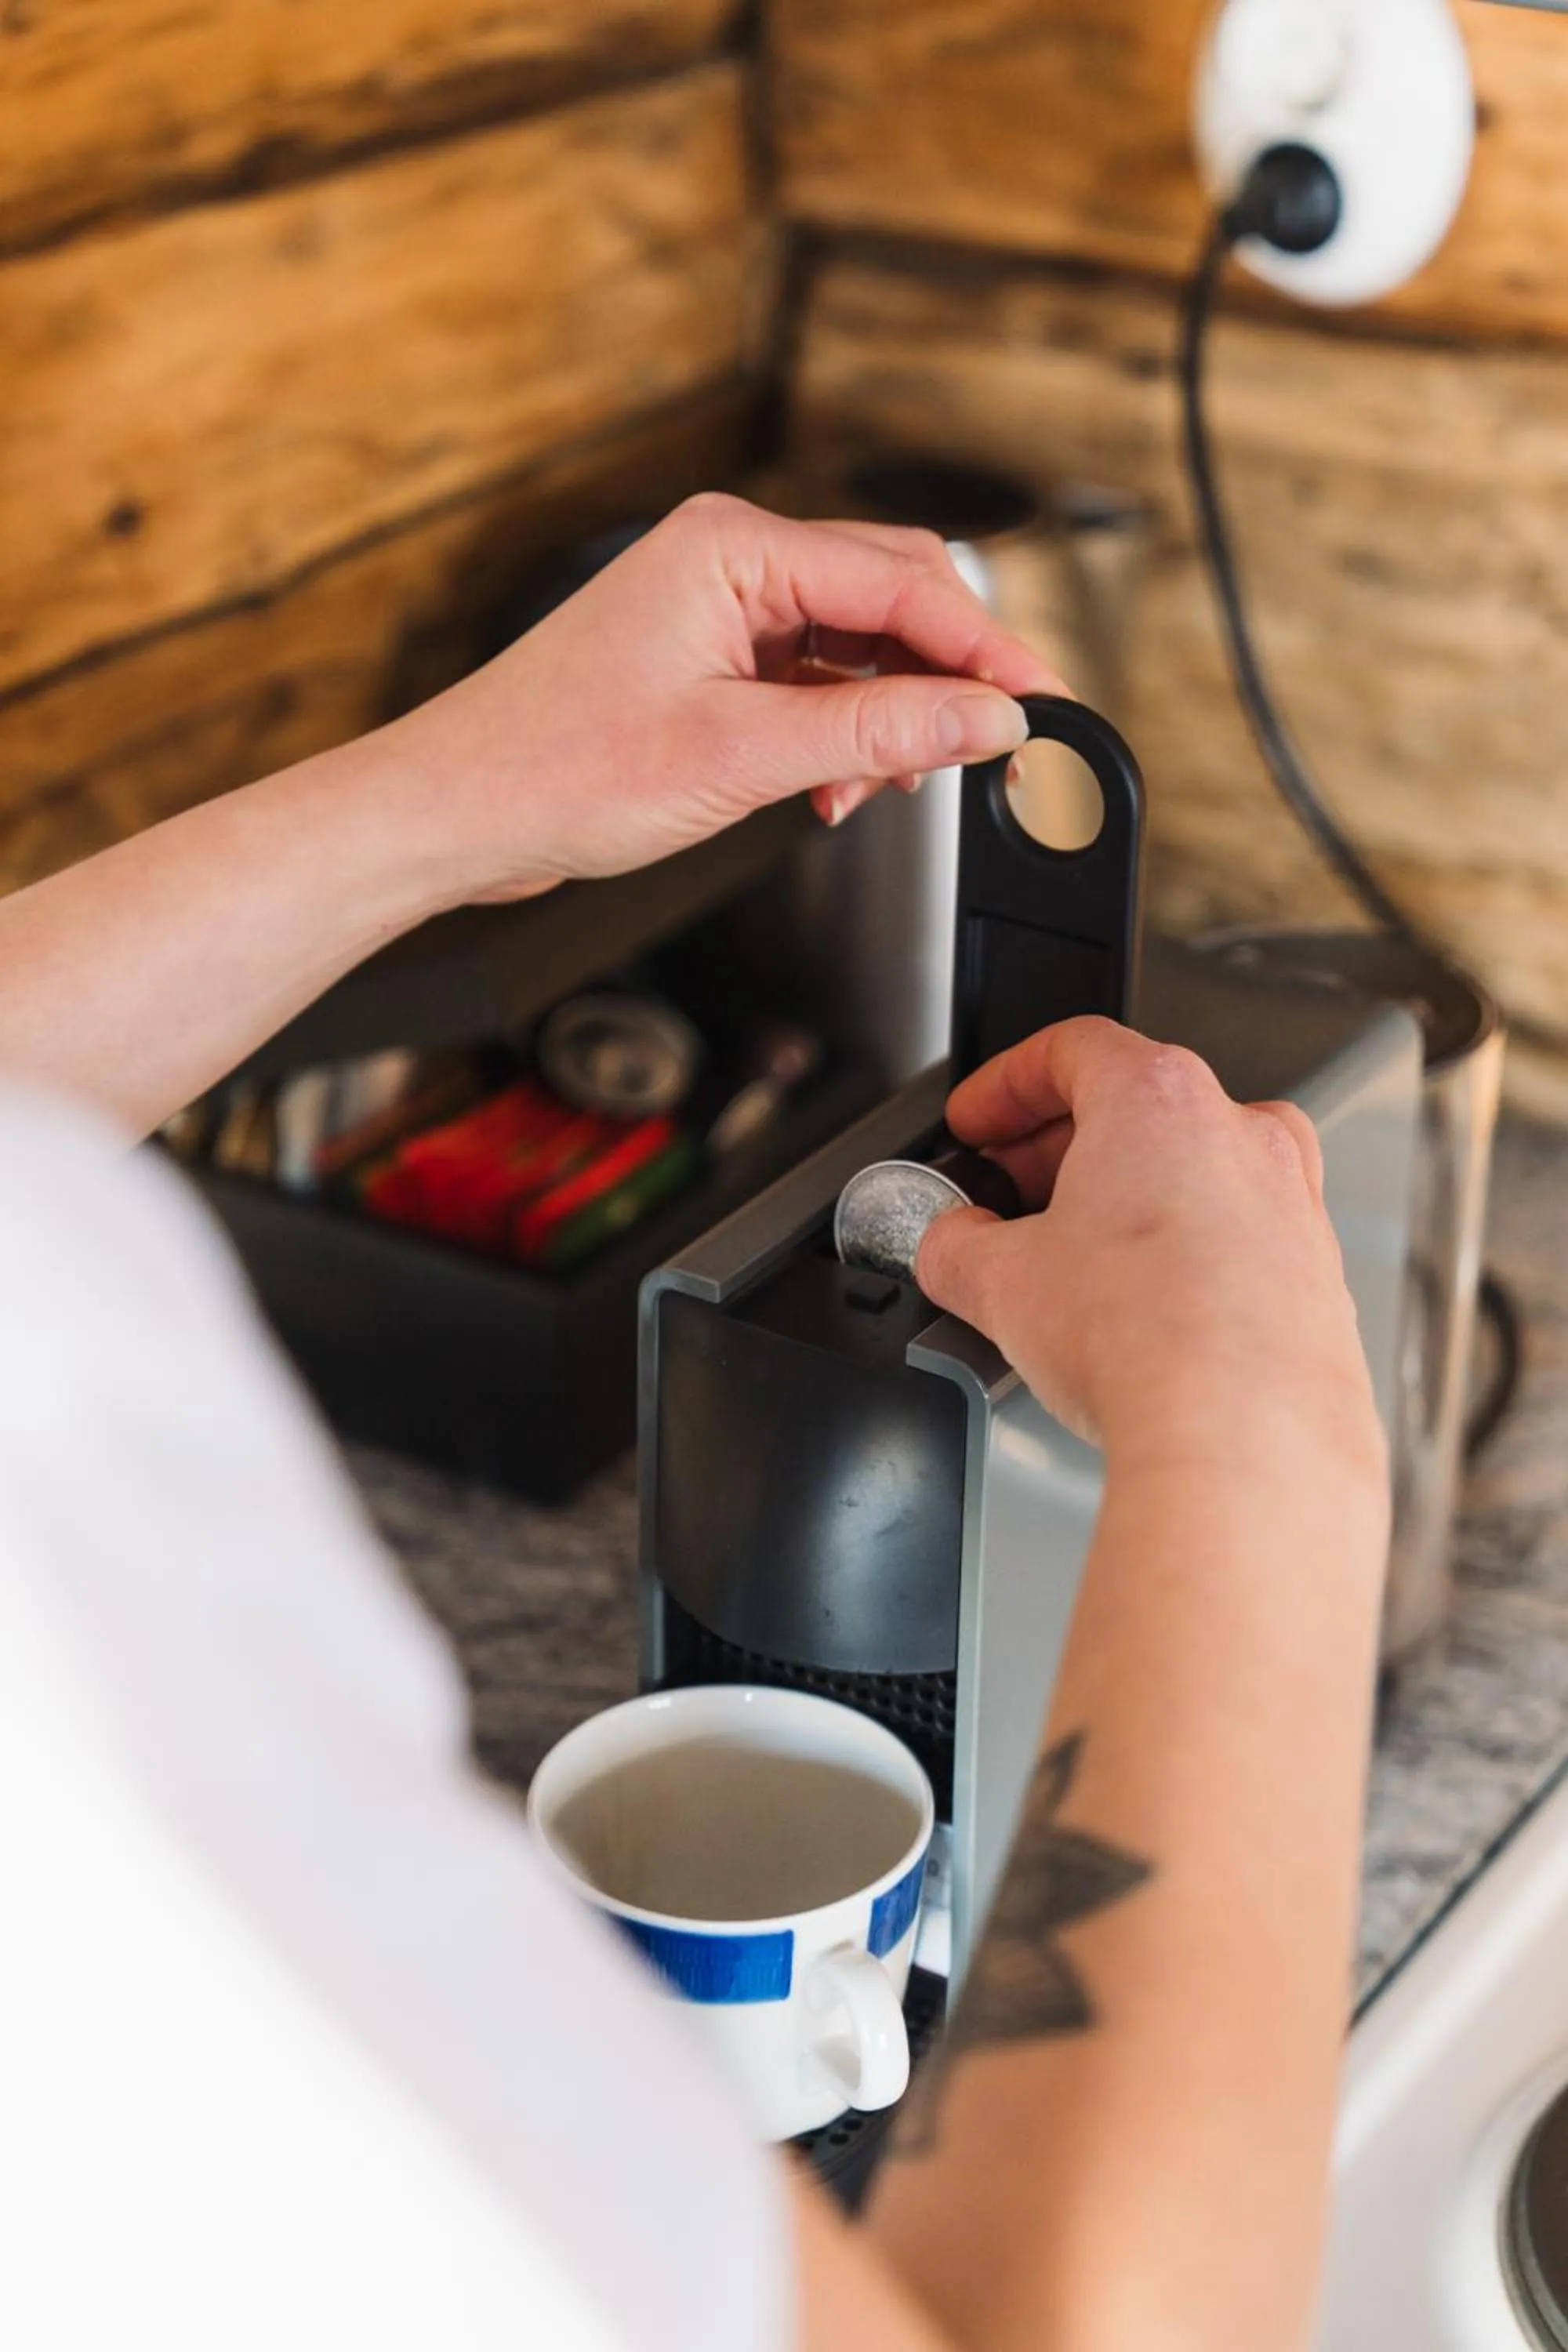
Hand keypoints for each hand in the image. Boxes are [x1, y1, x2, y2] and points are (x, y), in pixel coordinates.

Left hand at [383, 492, 1060, 901]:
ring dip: (889, 715)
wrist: (457, 812)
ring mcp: (719, 608)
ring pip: (858, 644)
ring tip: (880, 788)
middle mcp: (731, 560)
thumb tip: (986, 718)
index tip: (1041, 708)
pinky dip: (842, 732)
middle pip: (895, 596)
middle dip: (944, 677)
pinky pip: (814, 678)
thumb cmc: (554, 769)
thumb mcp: (743, 758)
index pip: (907, 581)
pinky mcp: (709, 658)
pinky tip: (837, 789)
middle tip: (985, 750)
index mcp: (735, 547)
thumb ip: (877, 732)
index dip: (987, 650)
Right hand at [916, 1019, 1385, 1482]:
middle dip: (1056, 1149)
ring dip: (1124, 1202)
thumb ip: (956, 1245)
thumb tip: (951, 1246)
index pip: (1069, 1049)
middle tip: (1005, 1196)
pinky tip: (1136, 1312)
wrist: (1246, 1439)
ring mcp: (1291, 1202)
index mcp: (1161, 1099)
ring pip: (1192, 1172)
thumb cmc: (1147, 1342)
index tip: (977, 1121)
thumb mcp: (999, 1283)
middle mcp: (1241, 1134)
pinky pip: (1234, 1237)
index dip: (1004, 1084)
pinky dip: (1181, 1254)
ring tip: (1069, 1266)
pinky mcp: (1316, 1273)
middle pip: (1134, 1106)